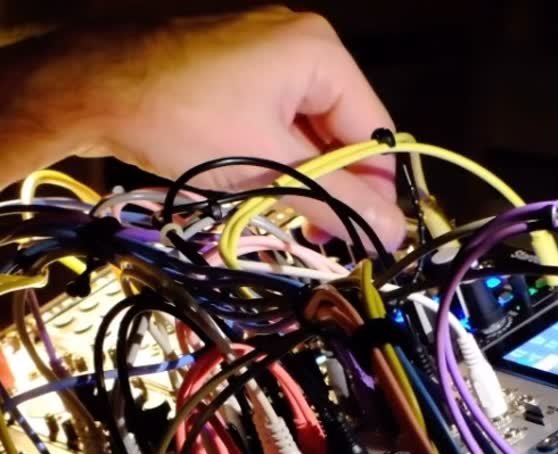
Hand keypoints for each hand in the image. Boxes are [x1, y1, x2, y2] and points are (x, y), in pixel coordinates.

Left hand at [6, 8, 404, 247]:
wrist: (94, 89)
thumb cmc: (186, 122)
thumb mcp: (269, 169)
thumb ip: (337, 202)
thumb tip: (394, 235)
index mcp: (320, 52)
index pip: (374, 131)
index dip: (375, 190)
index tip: (369, 238)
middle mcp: (298, 42)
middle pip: (341, 131)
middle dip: (333, 185)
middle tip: (325, 236)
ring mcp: (261, 52)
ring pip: (304, 131)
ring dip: (300, 177)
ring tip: (285, 216)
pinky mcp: (230, 69)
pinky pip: (272, 121)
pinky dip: (272, 159)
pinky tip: (257, 189)